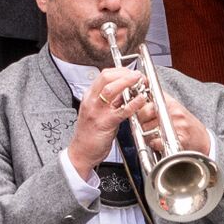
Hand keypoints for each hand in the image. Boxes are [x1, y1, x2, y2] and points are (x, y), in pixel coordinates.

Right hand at [68, 65, 147, 181]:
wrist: (81, 152)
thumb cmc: (90, 133)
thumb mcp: (97, 111)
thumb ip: (110, 101)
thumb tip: (126, 91)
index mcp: (90, 96)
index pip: (104, 75)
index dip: (120, 70)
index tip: (132, 72)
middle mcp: (92, 101)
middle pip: (106, 77)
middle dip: (125, 73)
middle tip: (138, 75)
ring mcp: (97, 112)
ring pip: (111, 90)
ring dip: (128, 83)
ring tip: (140, 82)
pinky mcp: (104, 123)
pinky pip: (121, 110)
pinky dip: (133, 103)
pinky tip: (141, 100)